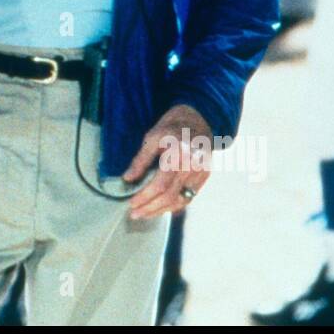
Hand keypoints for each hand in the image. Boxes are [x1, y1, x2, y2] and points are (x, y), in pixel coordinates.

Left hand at [122, 104, 211, 219]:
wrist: (199, 118)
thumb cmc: (172, 126)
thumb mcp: (152, 137)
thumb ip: (141, 159)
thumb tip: (128, 178)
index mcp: (178, 154)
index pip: (160, 184)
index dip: (144, 197)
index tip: (131, 204)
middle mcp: (192, 166)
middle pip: (170, 196)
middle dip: (150, 208)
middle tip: (134, 214)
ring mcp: (201, 172)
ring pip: (181, 200)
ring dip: (161, 210)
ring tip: (145, 214)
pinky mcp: (205, 176)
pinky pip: (189, 197)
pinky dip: (175, 206)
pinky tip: (161, 209)